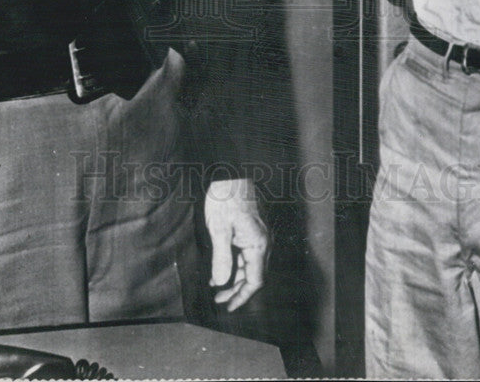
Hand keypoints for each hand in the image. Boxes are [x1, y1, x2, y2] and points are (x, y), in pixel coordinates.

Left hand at [204, 177, 268, 311]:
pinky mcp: (253, 228)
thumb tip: (221, 283)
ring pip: (251, 264)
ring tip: (216, 286)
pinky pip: (248, 252)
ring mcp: (259, 235)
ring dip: (235, 277)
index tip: (228, 307)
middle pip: (254, 275)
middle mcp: (263, 242)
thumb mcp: (219, 228)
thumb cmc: (226, 197)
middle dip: (237, 290)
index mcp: (258, 244)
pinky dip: (235, 263)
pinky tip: (222, 266)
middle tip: (218, 300)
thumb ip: (221, 258)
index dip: (242, 297)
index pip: (255, 281)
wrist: (231, 172)